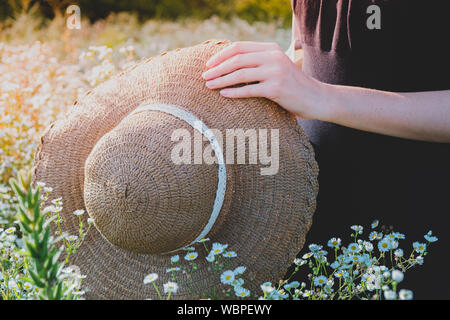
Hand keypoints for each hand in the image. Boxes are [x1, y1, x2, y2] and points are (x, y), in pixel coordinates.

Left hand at [202, 41, 326, 119]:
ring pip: (240, 74)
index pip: (240, 47)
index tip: (208, 65)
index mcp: (271, 49)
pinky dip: (234, 92)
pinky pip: (249, 90)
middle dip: (217, 68)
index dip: (221, 55)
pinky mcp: (277, 89)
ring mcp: (275, 72)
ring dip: (221, 80)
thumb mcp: (277, 67)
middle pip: (237, 59)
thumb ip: (258, 62)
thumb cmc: (292, 85)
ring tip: (209, 86)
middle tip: (204, 77)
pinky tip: (223, 94)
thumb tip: (230, 65)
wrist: (316, 98)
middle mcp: (273, 57)